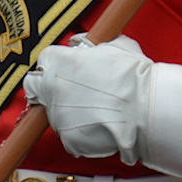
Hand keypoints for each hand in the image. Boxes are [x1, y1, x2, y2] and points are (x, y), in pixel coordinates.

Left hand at [23, 35, 152, 164]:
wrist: (147, 108)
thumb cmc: (135, 77)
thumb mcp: (115, 44)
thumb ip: (90, 42)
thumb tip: (79, 42)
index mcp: (62, 62)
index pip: (44, 59)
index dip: (57, 63)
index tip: (66, 67)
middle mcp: (53, 88)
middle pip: (35, 85)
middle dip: (47, 86)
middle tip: (68, 88)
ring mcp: (58, 115)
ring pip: (54, 112)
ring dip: (68, 110)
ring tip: (95, 107)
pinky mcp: (68, 139)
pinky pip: (69, 134)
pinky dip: (80, 131)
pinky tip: (100, 123)